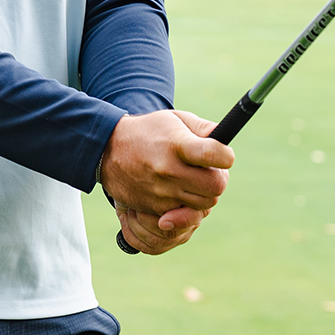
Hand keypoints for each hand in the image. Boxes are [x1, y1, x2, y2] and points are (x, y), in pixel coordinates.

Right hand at [100, 110, 231, 253]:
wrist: (108, 150)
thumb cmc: (148, 132)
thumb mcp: (175, 120)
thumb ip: (204, 128)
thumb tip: (225, 140)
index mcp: (177, 144)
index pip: (215, 154)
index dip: (226, 156)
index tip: (223, 155)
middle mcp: (169, 170)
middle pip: (215, 187)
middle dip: (218, 179)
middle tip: (209, 171)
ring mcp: (161, 192)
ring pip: (203, 205)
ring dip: (204, 193)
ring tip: (192, 179)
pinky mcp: (154, 208)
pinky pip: (184, 214)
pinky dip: (186, 205)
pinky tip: (179, 190)